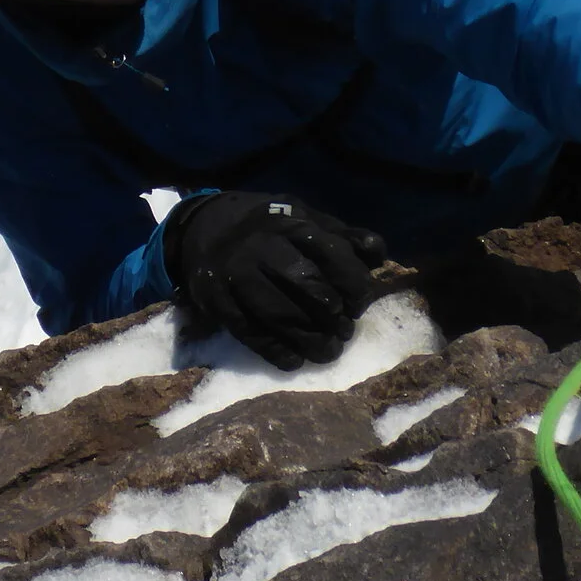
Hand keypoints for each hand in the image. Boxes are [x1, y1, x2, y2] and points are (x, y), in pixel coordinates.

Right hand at [165, 191, 387, 369]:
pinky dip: (275, 351)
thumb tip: (377, 257)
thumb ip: (342, 237)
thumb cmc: (268, 227)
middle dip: (331, 316)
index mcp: (290, 222)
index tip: (360, 304)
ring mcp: (236, 273)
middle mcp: (262, 245)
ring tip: (327, 352)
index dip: (353, 283)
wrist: (203, 226)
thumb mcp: (304, 218)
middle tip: (344, 332)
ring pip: (277, 313)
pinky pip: (248, 331)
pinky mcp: (216, 298)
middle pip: (304, 284)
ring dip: (308, 340)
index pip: (331, 253)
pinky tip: (294, 361)